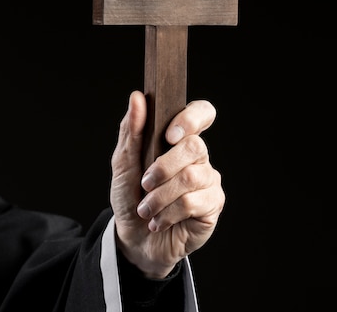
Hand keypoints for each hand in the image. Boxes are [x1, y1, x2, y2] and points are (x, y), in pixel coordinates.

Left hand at [110, 91, 224, 278]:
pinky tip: (160, 221)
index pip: (202, 113)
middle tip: (145, 183)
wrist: (134, 239)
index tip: (170, 135)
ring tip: (146, 209)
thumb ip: (131, 131)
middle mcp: (198, 157)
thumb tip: (137, 97)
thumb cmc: (130, 198)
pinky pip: (193, 202)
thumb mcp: (123, 164)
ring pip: (191, 176)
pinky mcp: (213, 205)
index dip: (191, 118)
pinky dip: (168, 213)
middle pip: (194, 146)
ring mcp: (208, 180)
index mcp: (179, 140)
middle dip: (162, 167)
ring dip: (160, 196)